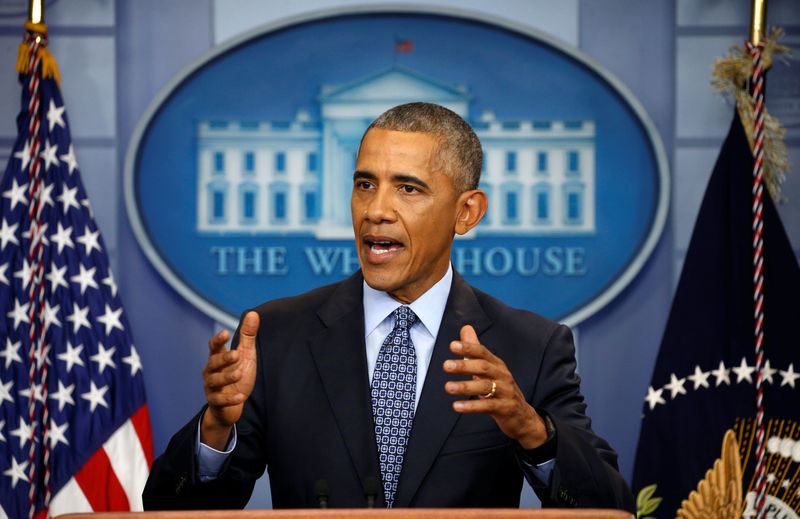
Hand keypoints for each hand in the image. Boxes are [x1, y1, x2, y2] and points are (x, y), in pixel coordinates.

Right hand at [200, 311, 258, 448]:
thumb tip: (254, 313)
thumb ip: (247, 336)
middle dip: (223, 358)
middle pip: (213, 363)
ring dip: (227, 377)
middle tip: (236, 355)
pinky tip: (241, 397)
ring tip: (239, 374)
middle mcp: (212, 371)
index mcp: (217, 358)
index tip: (227, 333)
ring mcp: (212, 387)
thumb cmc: (238, 376)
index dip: (219, 340)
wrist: (232, 406)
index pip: (214, 346)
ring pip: (214, 381)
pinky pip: (220, 400)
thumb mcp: (245, 355)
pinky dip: (229, 399)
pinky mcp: (215, 402)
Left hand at [444, 325, 547, 449]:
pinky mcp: (505, 408)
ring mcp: (506, 392)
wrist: (522, 416)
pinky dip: (471, 406)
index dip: (468, 348)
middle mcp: (503, 376)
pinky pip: (488, 406)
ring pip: (485, 387)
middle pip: (484, 367)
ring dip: (465, 386)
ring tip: (448, 387)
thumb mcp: (489, 370)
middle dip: (464, 366)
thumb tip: (465, 328)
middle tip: (446, 365)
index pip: (483, 352)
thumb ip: (475, 351)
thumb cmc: (501, 389)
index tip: (452, 345)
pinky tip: (456, 406)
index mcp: (497, 365)